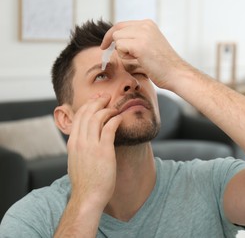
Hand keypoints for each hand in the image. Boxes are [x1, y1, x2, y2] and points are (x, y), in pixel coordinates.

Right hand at [66, 94, 122, 208]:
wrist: (88, 197)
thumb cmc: (85, 182)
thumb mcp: (76, 161)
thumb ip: (79, 149)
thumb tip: (84, 143)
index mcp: (73, 143)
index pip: (79, 117)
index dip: (88, 105)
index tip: (97, 100)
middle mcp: (80, 142)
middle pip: (87, 113)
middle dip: (97, 102)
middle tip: (107, 97)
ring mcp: (91, 146)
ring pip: (97, 118)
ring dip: (107, 109)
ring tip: (115, 106)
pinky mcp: (104, 151)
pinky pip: (110, 128)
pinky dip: (115, 119)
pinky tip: (120, 117)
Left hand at [100, 20, 186, 89]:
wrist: (177, 74)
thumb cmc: (164, 66)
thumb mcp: (150, 46)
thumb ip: (136, 40)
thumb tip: (116, 42)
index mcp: (148, 24)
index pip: (121, 25)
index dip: (111, 35)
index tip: (105, 45)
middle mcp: (145, 25)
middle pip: (116, 30)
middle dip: (112, 42)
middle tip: (108, 52)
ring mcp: (143, 34)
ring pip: (117, 39)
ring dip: (122, 52)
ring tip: (137, 60)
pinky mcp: (140, 45)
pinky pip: (120, 47)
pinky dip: (125, 57)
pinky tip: (138, 61)